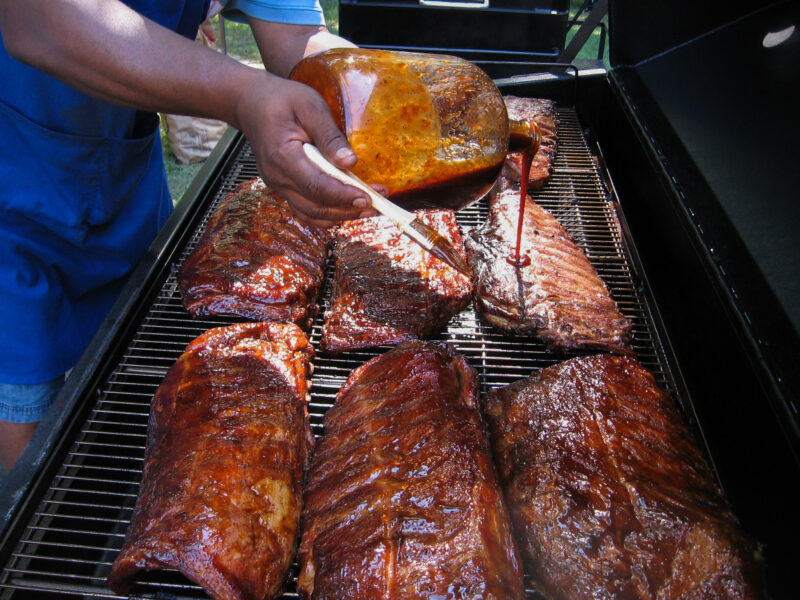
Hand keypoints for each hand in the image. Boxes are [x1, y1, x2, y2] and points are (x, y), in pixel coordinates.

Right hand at [234, 70, 374, 227]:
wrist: (252, 103)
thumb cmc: (282, 100)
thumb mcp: (310, 107)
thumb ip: (330, 136)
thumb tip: (350, 163)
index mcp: (282, 156)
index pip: (316, 186)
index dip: (343, 196)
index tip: (368, 197)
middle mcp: (277, 177)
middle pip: (315, 207)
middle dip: (348, 209)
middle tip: (376, 205)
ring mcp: (278, 185)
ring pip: (311, 213)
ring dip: (340, 215)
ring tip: (367, 209)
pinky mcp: (284, 187)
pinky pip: (306, 209)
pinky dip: (328, 213)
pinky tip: (348, 207)